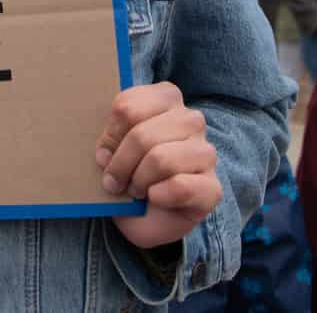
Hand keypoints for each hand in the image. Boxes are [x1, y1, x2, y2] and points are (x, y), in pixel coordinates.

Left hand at [96, 83, 222, 249]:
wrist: (147, 218)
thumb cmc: (130, 174)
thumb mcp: (111, 150)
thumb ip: (108, 140)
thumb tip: (105, 153)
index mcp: (166, 99)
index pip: (127, 106)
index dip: (110, 135)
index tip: (104, 154)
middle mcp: (191, 120)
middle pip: (141, 135)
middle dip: (121, 164)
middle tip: (115, 182)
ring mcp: (206, 153)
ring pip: (161, 159)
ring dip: (139, 181)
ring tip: (136, 190)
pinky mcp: (213, 187)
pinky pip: (180, 187)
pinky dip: (159, 197)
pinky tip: (156, 198)